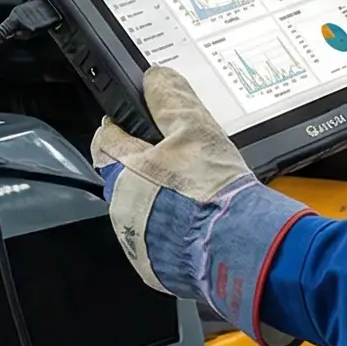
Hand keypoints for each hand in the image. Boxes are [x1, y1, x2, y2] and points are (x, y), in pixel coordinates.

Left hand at [91, 67, 311, 345]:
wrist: (241, 250)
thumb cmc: (215, 191)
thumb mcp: (196, 129)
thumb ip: (170, 99)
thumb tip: (154, 78)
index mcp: (122, 171)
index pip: (105, 137)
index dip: (124, 125)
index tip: (143, 123)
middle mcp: (119, 209)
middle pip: (125, 175)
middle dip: (149, 165)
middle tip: (185, 161)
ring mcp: (134, 241)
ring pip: (141, 209)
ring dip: (161, 200)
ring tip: (198, 194)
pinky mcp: (152, 267)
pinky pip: (156, 240)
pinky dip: (173, 230)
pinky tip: (200, 222)